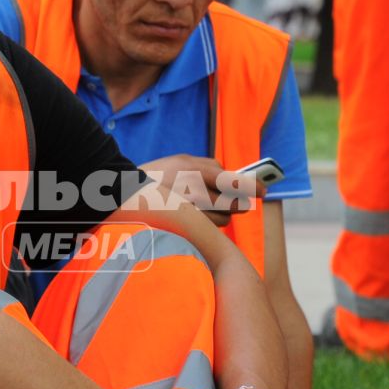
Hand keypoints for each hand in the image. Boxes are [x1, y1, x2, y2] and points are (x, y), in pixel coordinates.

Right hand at [143, 154, 261, 222]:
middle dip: (239, 203)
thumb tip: (236, 179)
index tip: (263, 191)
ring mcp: (186, 212)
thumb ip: (211, 167)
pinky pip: (208, 228)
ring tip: (212, 207)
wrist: (124, 193)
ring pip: (222, 219)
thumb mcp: (183, 160)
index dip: (252, 186)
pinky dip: (210, 223)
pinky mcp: (183, 227)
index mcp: (193, 170)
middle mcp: (190, 191)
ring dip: (224, 214)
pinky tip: (199, 216)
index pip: (233, 180)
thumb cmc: (159, 175)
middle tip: (241, 202)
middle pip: (232, 204)